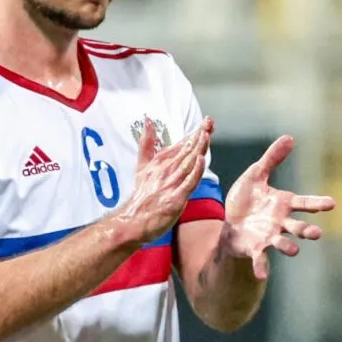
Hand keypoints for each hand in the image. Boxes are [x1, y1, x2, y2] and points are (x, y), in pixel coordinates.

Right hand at [115, 116, 213, 243]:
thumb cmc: (140, 196)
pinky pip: (187, 183)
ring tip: (205, 133)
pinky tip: (201, 160)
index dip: (193, 133)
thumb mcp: (141, 166)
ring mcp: (170, 184)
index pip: (180, 145)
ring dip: (197, 148)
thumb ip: (146, 144)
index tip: (205, 122)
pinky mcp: (175, 199)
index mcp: (159, 163)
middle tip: (209, 122)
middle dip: (199, 135)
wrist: (131, 221)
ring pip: (188, 163)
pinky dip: (194, 171)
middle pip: (186, 151)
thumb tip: (148, 120)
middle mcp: (165, 171)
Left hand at [221, 135, 336, 279]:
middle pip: (298, 227)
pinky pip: (260, 259)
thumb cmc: (247, 199)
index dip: (318, 204)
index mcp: (284, 204)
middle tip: (316, 233)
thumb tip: (289, 137)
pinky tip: (262, 275)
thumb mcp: (256, 174)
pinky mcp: (254, 248)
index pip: (305, 203)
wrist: (229, 221)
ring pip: (283, 243)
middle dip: (307, 230)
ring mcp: (269, 237)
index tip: (331, 204)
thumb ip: (272, 159)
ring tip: (294, 251)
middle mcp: (280, 223)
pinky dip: (261, 267)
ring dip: (289, 247)